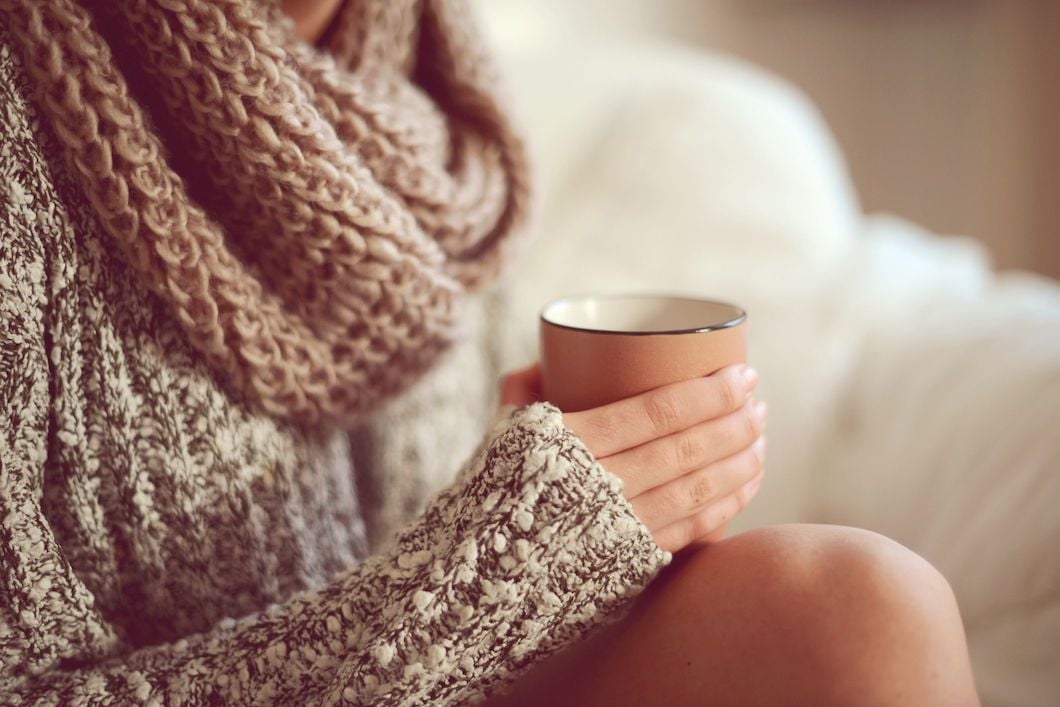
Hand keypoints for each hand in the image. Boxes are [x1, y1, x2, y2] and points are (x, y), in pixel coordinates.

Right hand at [500, 364, 765, 552]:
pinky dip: (727, 504)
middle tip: (759, 402)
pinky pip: (692, 530)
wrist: (479, 577)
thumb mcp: (496, 437)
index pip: (657, 412)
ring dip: (740, 460)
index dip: (709, 394)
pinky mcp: (629, 564)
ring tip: (761, 437)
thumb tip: (549, 358)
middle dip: (735, 422)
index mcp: (568, 444)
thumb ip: (521, 392)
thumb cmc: (488, 495)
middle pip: (687, 448)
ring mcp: (618, 529)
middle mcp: (599, 486)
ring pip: (698, 489)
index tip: (741, 376)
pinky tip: (748, 483)